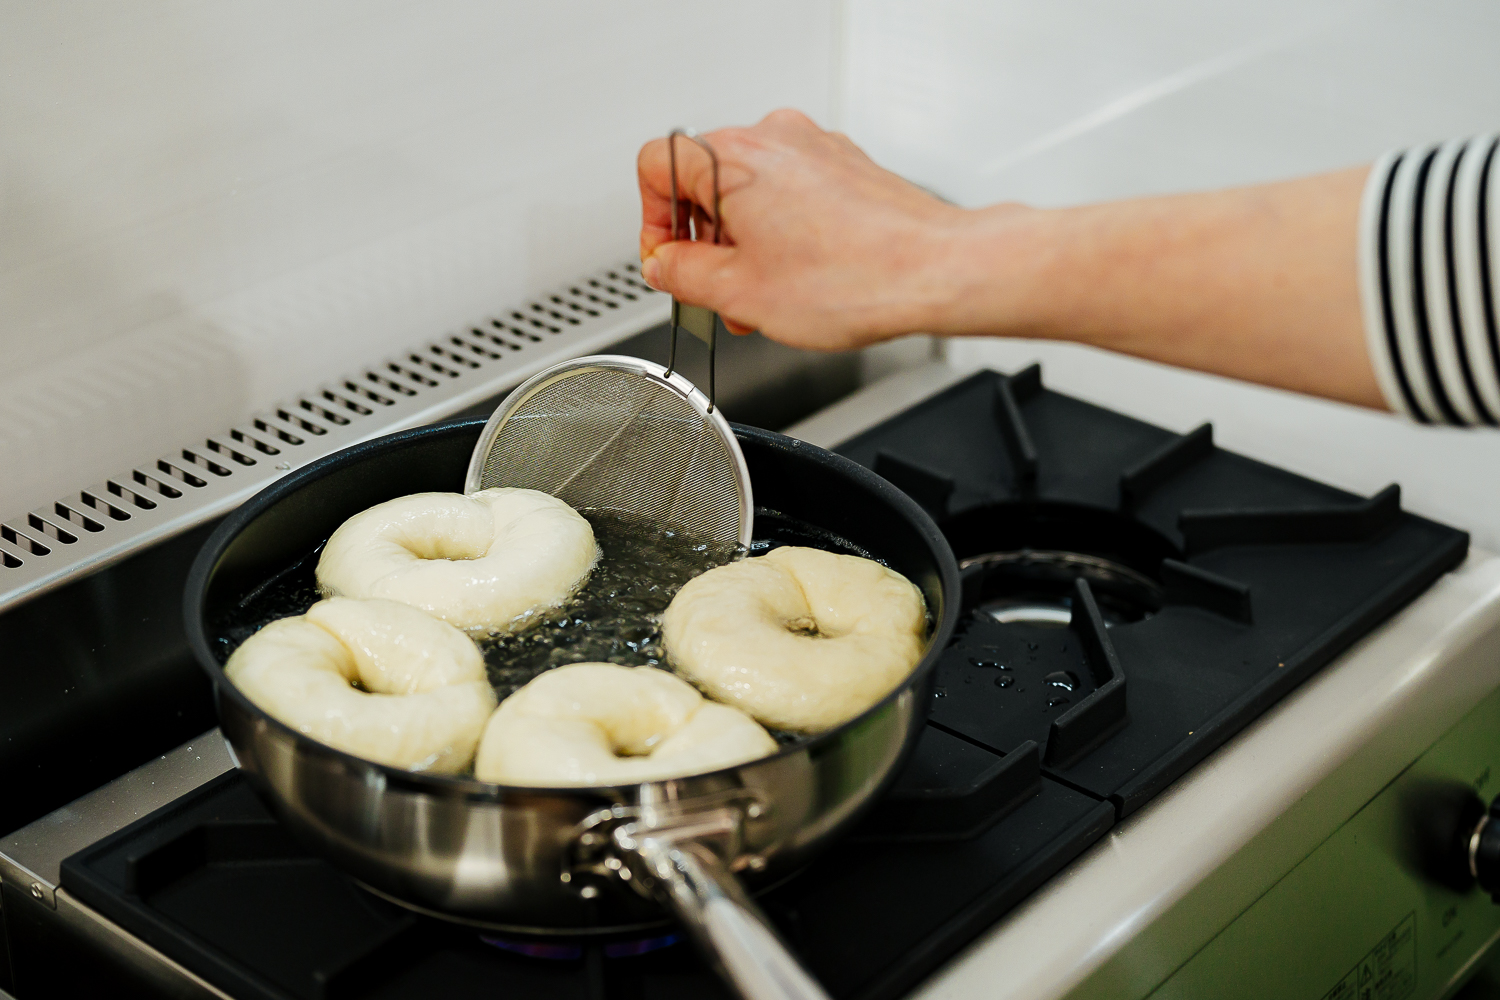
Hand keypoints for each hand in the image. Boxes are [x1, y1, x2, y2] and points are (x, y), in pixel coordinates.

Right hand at [637, 109, 1001, 350]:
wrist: (935, 272)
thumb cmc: (855, 278)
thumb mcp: (739, 292)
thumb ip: (683, 275)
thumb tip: (665, 267)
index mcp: (734, 158)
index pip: (657, 167)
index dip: (652, 222)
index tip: (669, 260)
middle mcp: (775, 139)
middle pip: (704, 181)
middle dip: (703, 242)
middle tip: (715, 290)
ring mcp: (814, 149)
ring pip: (750, 191)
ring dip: (742, 243)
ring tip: (761, 295)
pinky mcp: (844, 167)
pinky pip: (790, 193)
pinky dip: (780, 232)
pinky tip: (798, 279)